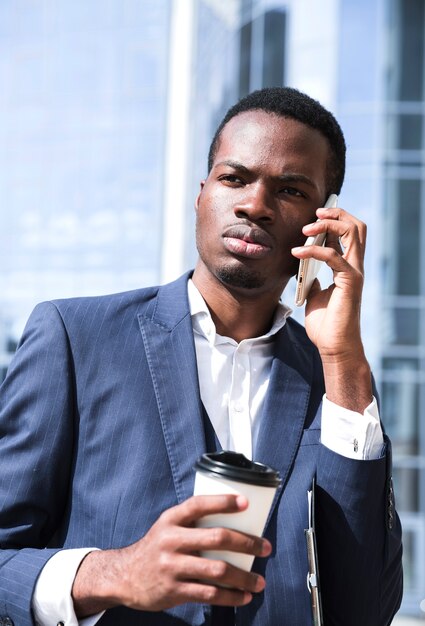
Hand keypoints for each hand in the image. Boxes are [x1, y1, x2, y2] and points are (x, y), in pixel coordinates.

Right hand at [72, 494, 271, 616]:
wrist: (125, 576)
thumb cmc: (156, 547)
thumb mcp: (167, 526)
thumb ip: (192, 522)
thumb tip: (233, 520)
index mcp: (171, 519)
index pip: (199, 505)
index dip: (223, 502)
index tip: (245, 502)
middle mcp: (171, 540)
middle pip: (216, 538)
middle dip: (246, 543)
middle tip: (264, 547)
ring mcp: (172, 566)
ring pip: (217, 570)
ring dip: (243, 576)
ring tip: (259, 581)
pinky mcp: (174, 590)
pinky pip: (209, 594)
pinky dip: (230, 597)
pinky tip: (243, 597)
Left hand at [292, 205, 372, 410]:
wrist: (332, 346)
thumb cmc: (325, 324)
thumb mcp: (314, 293)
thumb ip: (313, 277)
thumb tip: (302, 265)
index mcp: (347, 267)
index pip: (348, 232)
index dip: (333, 219)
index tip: (313, 217)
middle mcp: (355, 266)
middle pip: (357, 226)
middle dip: (336, 214)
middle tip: (315, 214)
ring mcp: (355, 273)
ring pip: (353, 233)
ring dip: (328, 225)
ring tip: (306, 229)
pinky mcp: (350, 282)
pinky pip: (334, 256)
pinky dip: (314, 250)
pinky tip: (297, 252)